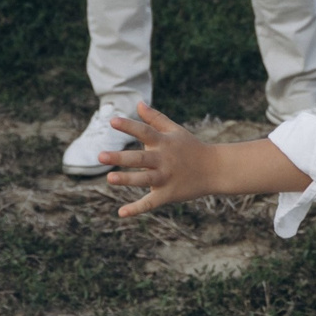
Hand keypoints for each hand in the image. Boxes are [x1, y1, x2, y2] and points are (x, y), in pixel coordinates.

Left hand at [100, 102, 207, 217]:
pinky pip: (151, 203)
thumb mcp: (175, 130)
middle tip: (100, 156)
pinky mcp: (168, 194)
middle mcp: (164, 160)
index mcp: (164, 142)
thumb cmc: (191, 147)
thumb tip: (138, 103)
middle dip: (120, 157)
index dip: (129, 126)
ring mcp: (166, 178)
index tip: (112, 121)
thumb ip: (155, 118)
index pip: (144, 132)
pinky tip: (121, 213)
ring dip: (127, 179)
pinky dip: (137, 209)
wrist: (215, 169)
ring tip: (109, 178)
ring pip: (144, 179)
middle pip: (140, 158)